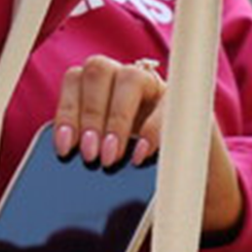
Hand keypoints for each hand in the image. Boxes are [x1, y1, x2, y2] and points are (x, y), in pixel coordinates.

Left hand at [51, 56, 244, 241]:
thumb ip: (89, 153)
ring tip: (111, 157)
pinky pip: (167, 103)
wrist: (186, 179)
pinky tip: (141, 155)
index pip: (74, 80)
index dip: (66, 112)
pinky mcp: (180, 100)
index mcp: (96, 87)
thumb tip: (66, 171)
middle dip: (90, 117)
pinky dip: (151, 130)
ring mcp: (152, 85)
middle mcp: (121, 77)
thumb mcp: (107, 159)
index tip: (65, 149)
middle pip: (98, 72)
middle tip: (91, 156)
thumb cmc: (135, 169)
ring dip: (116, 119)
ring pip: (129, 78)